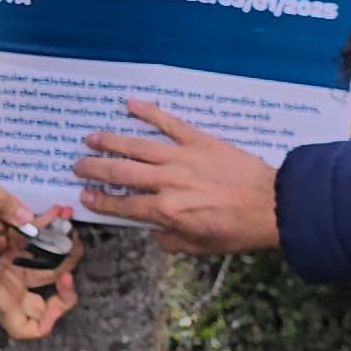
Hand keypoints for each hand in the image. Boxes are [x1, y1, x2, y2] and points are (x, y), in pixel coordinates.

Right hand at [73, 103, 281, 255]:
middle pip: (120, 173)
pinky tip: (129, 104)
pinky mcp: (198, 140)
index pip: (123, 205)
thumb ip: (171, 240)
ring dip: (110, 141)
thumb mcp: (201, 246)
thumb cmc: (239, 230)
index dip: (101, 201)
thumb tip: (153, 231)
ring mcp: (181, 158)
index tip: (85, 196)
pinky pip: (168, 123)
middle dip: (94, 169)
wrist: (273, 205)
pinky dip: (148, 112)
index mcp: (166, 211)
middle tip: (77, 165)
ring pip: (136, 146)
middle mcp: (166, 182)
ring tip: (91, 137)